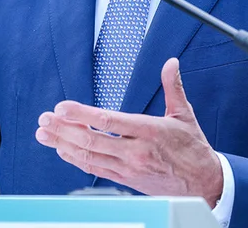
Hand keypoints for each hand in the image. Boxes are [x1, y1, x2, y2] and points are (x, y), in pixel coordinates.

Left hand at [35, 58, 223, 207]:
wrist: (203, 184)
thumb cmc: (193, 149)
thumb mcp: (184, 114)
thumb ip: (173, 87)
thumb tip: (171, 63)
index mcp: (149, 131)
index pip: (108, 122)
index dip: (82, 115)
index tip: (62, 108)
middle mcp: (136, 152)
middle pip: (91, 141)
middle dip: (63, 129)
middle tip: (44, 119)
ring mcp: (128, 168)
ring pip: (89, 157)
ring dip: (63, 144)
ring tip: (44, 134)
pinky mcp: (126, 180)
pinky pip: (95, 170)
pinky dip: (76, 160)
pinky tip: (62, 150)